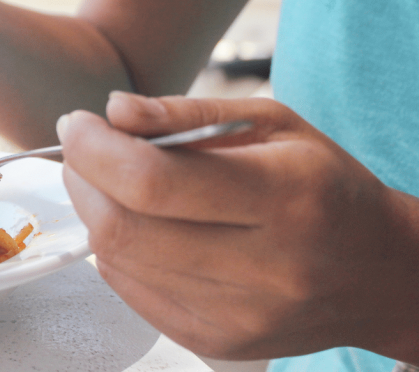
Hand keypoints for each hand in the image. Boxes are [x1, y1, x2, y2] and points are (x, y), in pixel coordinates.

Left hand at [57, 92, 418, 362]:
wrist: (378, 273)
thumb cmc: (322, 184)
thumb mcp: (272, 124)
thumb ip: (188, 112)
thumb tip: (114, 111)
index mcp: (283, 198)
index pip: (153, 181)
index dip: (95, 149)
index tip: (76, 122)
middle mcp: (264, 268)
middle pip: (124, 227)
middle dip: (81, 177)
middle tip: (81, 147)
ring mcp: (239, 316)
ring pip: (120, 261)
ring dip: (92, 210)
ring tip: (105, 179)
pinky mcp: (217, 343)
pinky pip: (131, 292)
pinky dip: (115, 250)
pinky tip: (134, 223)